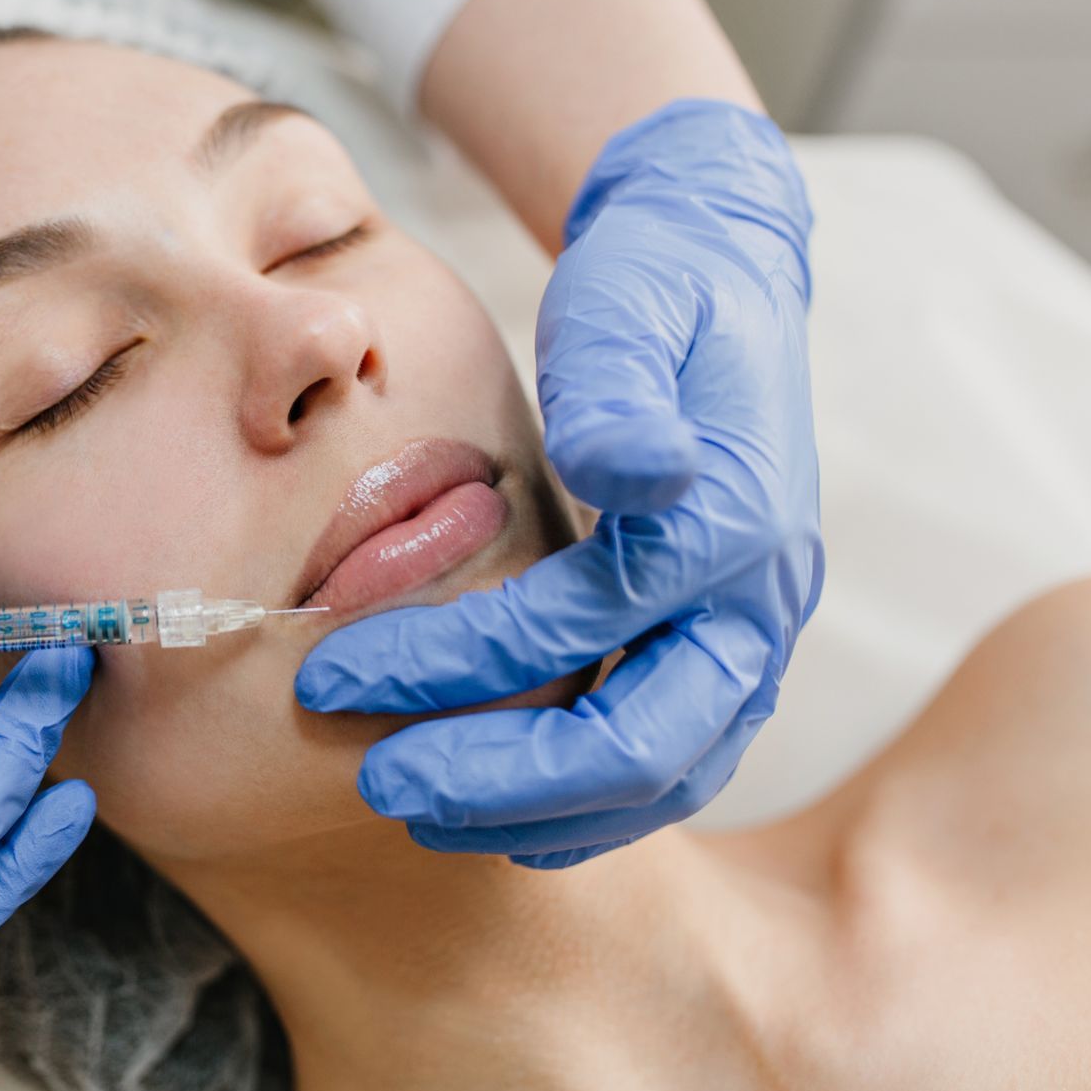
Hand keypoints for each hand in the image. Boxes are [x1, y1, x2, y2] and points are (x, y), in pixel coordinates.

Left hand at [296, 99, 823, 867]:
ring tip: (419, 810)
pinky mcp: (724, 648)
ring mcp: (752, 633)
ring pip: (665, 778)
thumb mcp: (624, 309)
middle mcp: (761, 597)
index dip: (449, 659)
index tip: (329, 672)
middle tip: (376, 781)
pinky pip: (673, 763)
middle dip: (499, 778)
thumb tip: (625, 466)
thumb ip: (616, 389)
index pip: (580, 624)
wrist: (711, 273)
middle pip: (643, 743)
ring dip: (539, 812)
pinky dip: (588, 807)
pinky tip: (497, 817)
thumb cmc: (648, 291)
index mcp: (733, 517)